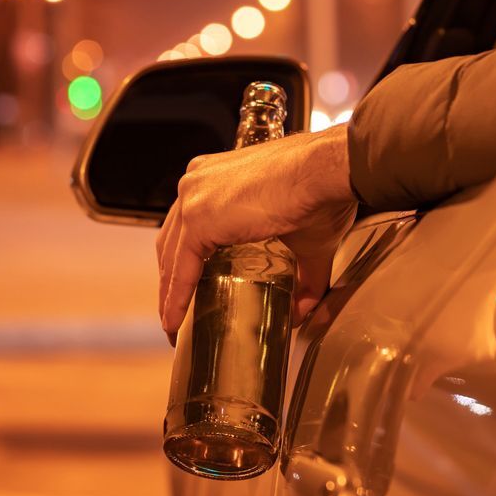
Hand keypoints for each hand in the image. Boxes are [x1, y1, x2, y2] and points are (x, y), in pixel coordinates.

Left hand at [156, 123, 356, 342]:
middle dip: (171, 279)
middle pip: (172, 241)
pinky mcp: (198, 218)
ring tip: (173, 324)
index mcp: (216, 178)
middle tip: (176, 311)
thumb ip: (301, 277)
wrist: (326, 172)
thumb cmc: (321, 192)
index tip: (183, 292)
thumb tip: (302, 312)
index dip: (182, 262)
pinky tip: (175, 320)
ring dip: (169, 292)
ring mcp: (194, 196)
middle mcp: (197, 182)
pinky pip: (181, 268)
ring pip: (170, 255)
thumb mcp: (304, 241)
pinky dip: (176, 297)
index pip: (187, 226)